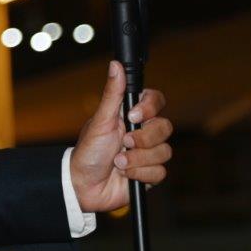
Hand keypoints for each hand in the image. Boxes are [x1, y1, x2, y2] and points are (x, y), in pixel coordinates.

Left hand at [69, 60, 172, 212]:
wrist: (85, 185)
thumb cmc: (89, 150)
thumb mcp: (100, 120)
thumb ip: (112, 93)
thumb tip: (115, 64)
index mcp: (130, 114)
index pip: (156, 100)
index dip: (150, 107)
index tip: (133, 115)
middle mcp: (143, 131)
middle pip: (165, 127)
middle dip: (143, 139)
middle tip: (123, 143)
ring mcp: (148, 152)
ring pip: (165, 151)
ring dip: (137, 159)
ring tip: (118, 162)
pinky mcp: (151, 173)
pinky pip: (161, 172)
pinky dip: (140, 174)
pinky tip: (125, 175)